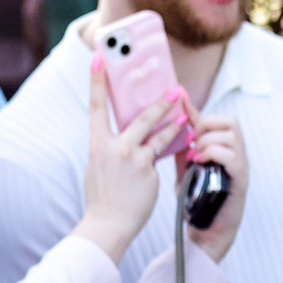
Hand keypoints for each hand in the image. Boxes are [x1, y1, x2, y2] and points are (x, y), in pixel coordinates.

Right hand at [74, 61, 181, 260]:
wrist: (108, 224)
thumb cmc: (102, 197)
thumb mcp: (98, 167)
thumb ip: (111, 148)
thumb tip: (124, 135)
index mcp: (96, 144)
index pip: (96, 106)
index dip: (97, 80)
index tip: (100, 57)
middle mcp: (115, 147)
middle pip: (141, 117)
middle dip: (159, 102)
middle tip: (175, 90)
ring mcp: (133, 158)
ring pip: (158, 135)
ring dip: (174, 123)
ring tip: (186, 113)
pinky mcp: (148, 170)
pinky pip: (162, 155)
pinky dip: (172, 149)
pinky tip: (183, 145)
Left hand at [176, 105, 248, 261]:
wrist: (206, 233)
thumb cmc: (197, 203)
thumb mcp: (186, 170)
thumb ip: (184, 150)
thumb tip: (177, 128)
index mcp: (227, 151)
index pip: (220, 121)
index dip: (201, 112)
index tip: (183, 104)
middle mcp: (238, 156)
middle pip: (231, 123)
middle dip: (206, 125)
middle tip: (191, 140)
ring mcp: (242, 168)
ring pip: (231, 137)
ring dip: (207, 141)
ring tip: (194, 154)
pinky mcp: (241, 181)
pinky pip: (232, 157)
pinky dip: (213, 153)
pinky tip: (199, 161)